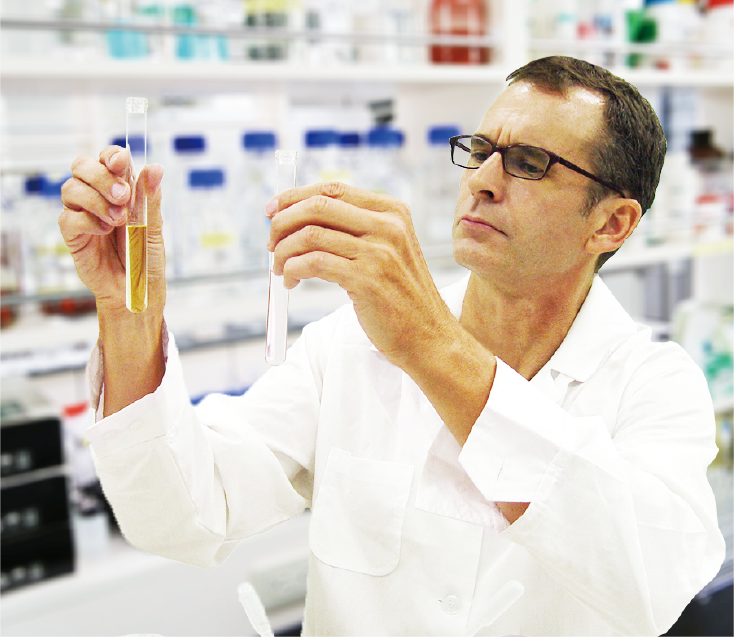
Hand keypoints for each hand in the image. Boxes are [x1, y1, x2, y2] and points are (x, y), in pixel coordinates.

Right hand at [59, 146, 164, 314]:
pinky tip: (104, 231)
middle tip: (124, 197)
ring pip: (71, 188)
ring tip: (119, 220)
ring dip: (97, 200)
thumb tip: (155, 168)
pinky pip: (67, 218)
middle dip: (102, 176)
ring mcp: (82, 215)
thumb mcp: (154, 227)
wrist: (138, 289)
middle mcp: (97, 197)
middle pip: (82, 166)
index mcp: (119, 190)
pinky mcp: (72, 235)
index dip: (111, 155)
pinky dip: (87, 220)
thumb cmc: (145, 258)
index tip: (122, 162)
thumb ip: (150, 198)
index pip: (107, 159)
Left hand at [267, 182, 454, 366]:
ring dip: (284, 252)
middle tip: (270, 243)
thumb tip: (300, 218)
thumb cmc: (400, 296)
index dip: (295, 197)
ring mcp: (378, 252)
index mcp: (392, 211)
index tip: (272, 210)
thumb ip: (356, 229)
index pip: (332, 189)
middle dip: (283, 222)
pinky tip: (292, 281)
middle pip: (317, 206)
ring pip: (310, 235)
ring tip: (281, 269)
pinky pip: (313, 263)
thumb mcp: (388, 250)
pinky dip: (293, 270)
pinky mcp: (367, 280)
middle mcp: (388, 226)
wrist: (428, 336)